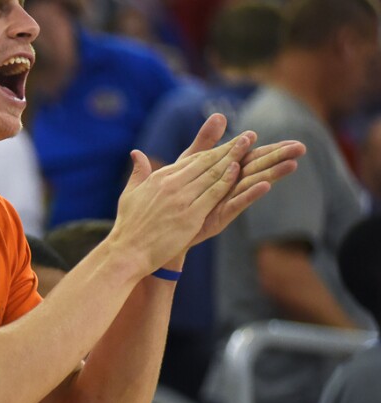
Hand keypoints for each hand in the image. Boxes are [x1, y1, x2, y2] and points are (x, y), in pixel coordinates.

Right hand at [110, 124, 255, 274]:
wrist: (127, 251)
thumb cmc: (128, 226)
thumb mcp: (130, 193)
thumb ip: (138, 172)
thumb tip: (136, 153)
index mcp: (159, 178)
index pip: (191, 160)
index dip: (212, 150)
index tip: (228, 142)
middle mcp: (171, 184)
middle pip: (205, 162)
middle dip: (228, 148)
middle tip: (247, 136)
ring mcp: (181, 199)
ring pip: (212, 174)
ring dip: (232, 158)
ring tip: (248, 145)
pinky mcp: (190, 216)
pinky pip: (212, 194)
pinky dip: (226, 181)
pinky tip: (239, 171)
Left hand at [177, 114, 305, 246]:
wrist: (162, 225)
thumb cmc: (178, 193)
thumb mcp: (190, 162)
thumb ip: (206, 141)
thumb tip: (220, 115)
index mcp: (227, 173)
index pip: (253, 158)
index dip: (273, 150)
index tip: (295, 141)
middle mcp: (231, 187)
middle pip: (258, 169)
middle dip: (279, 158)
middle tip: (302, 148)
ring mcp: (226, 202)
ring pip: (252, 185)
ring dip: (271, 174)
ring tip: (291, 164)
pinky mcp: (219, 217)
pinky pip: (236, 203)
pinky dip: (250, 194)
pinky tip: (265, 186)